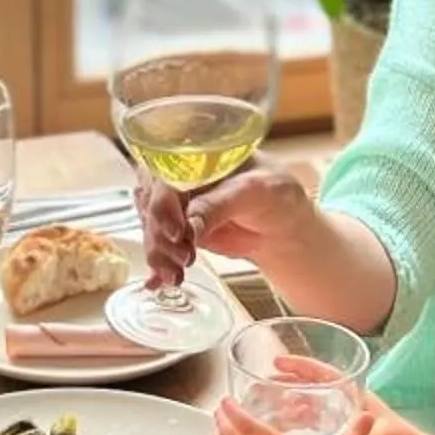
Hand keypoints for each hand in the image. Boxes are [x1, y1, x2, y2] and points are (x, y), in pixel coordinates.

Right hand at [137, 160, 314, 289]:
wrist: (283, 229)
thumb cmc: (276, 195)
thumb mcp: (255, 191)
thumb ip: (220, 204)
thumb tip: (188, 224)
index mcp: (197, 152)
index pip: (165, 171)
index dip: (163, 200)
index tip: (177, 231)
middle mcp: (180, 174)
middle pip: (151, 200)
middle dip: (160, 234)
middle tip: (183, 258)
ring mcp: (176, 203)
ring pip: (151, 226)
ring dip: (159, 253)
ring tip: (176, 276)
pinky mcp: (177, 230)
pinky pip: (159, 245)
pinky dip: (157, 265)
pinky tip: (156, 282)